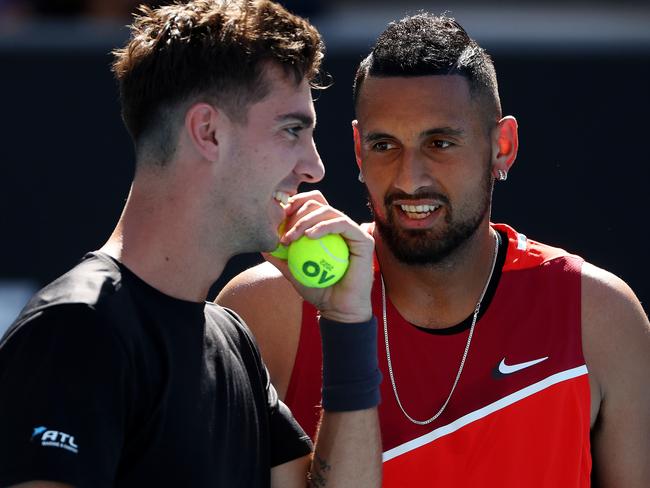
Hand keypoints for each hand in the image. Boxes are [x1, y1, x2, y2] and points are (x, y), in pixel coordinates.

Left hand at [263, 191, 373, 322]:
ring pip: (328, 211)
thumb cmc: (319, 291)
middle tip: (284, 233)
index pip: (311, 205)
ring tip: (292, 237)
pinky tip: (309, 236)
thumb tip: (262, 245)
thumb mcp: (293, 272)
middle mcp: (341, 227)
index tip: (279, 217)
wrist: (338, 309)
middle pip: (318, 203)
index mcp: (327, 229)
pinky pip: (342, 224)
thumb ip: (280, 258)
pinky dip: (323, 226)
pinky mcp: (363, 239)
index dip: (295, 204)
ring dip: (306, 220)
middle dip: (297, 213)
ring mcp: (353, 232)